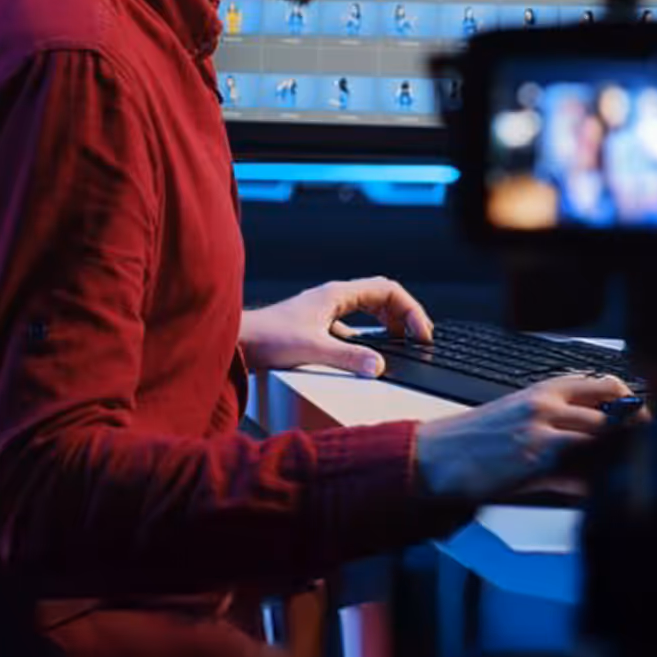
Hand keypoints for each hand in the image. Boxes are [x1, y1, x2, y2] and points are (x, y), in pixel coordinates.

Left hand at [238, 277, 432, 376]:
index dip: (410, 310)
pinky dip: (369, 335)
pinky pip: (353, 324)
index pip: (387, 291)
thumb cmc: (267, 338)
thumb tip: (379, 366)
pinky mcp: (317, 326)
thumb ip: (348, 358)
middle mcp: (332, 298)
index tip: (421, 333)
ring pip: (368, 308)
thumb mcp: (313, 350)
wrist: (236, 342)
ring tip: (401, 342)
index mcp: (337, 294)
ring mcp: (324, 311)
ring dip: (388, 323)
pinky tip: (368, 353)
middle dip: (404, 315)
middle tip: (418, 338)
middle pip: (382, 297)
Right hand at [415, 372, 633, 500]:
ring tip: (617, 470)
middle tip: (640, 448)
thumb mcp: (520, 412)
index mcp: (544, 390)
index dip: (630, 402)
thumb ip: (559, 417)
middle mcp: (547, 406)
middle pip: (611, 413)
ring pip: (601, 441)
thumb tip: (597, 431)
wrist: (439, 455)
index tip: (642, 417)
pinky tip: (589, 491)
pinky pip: (581, 477)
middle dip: (631, 433)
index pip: (605, 384)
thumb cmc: (476, 437)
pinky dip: (591, 487)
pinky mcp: (537, 464)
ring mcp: (543, 434)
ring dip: (613, 458)